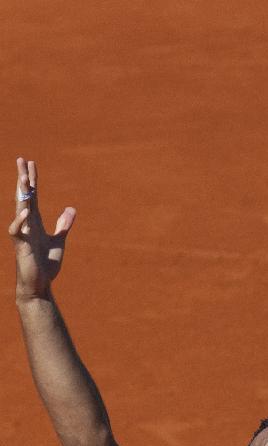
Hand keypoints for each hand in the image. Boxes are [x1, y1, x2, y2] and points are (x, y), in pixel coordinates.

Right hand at [8, 158, 75, 300]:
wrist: (41, 285)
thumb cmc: (46, 265)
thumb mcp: (59, 241)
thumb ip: (63, 225)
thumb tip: (71, 209)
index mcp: (35, 222)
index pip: (33, 196)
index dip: (33, 180)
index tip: (31, 163)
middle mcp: (27, 224)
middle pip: (25, 197)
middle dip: (23, 179)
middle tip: (22, 159)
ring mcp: (23, 234)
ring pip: (20, 209)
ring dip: (22, 193)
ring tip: (23, 177)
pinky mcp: (22, 246)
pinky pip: (18, 231)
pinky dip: (21, 222)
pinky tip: (26, 212)